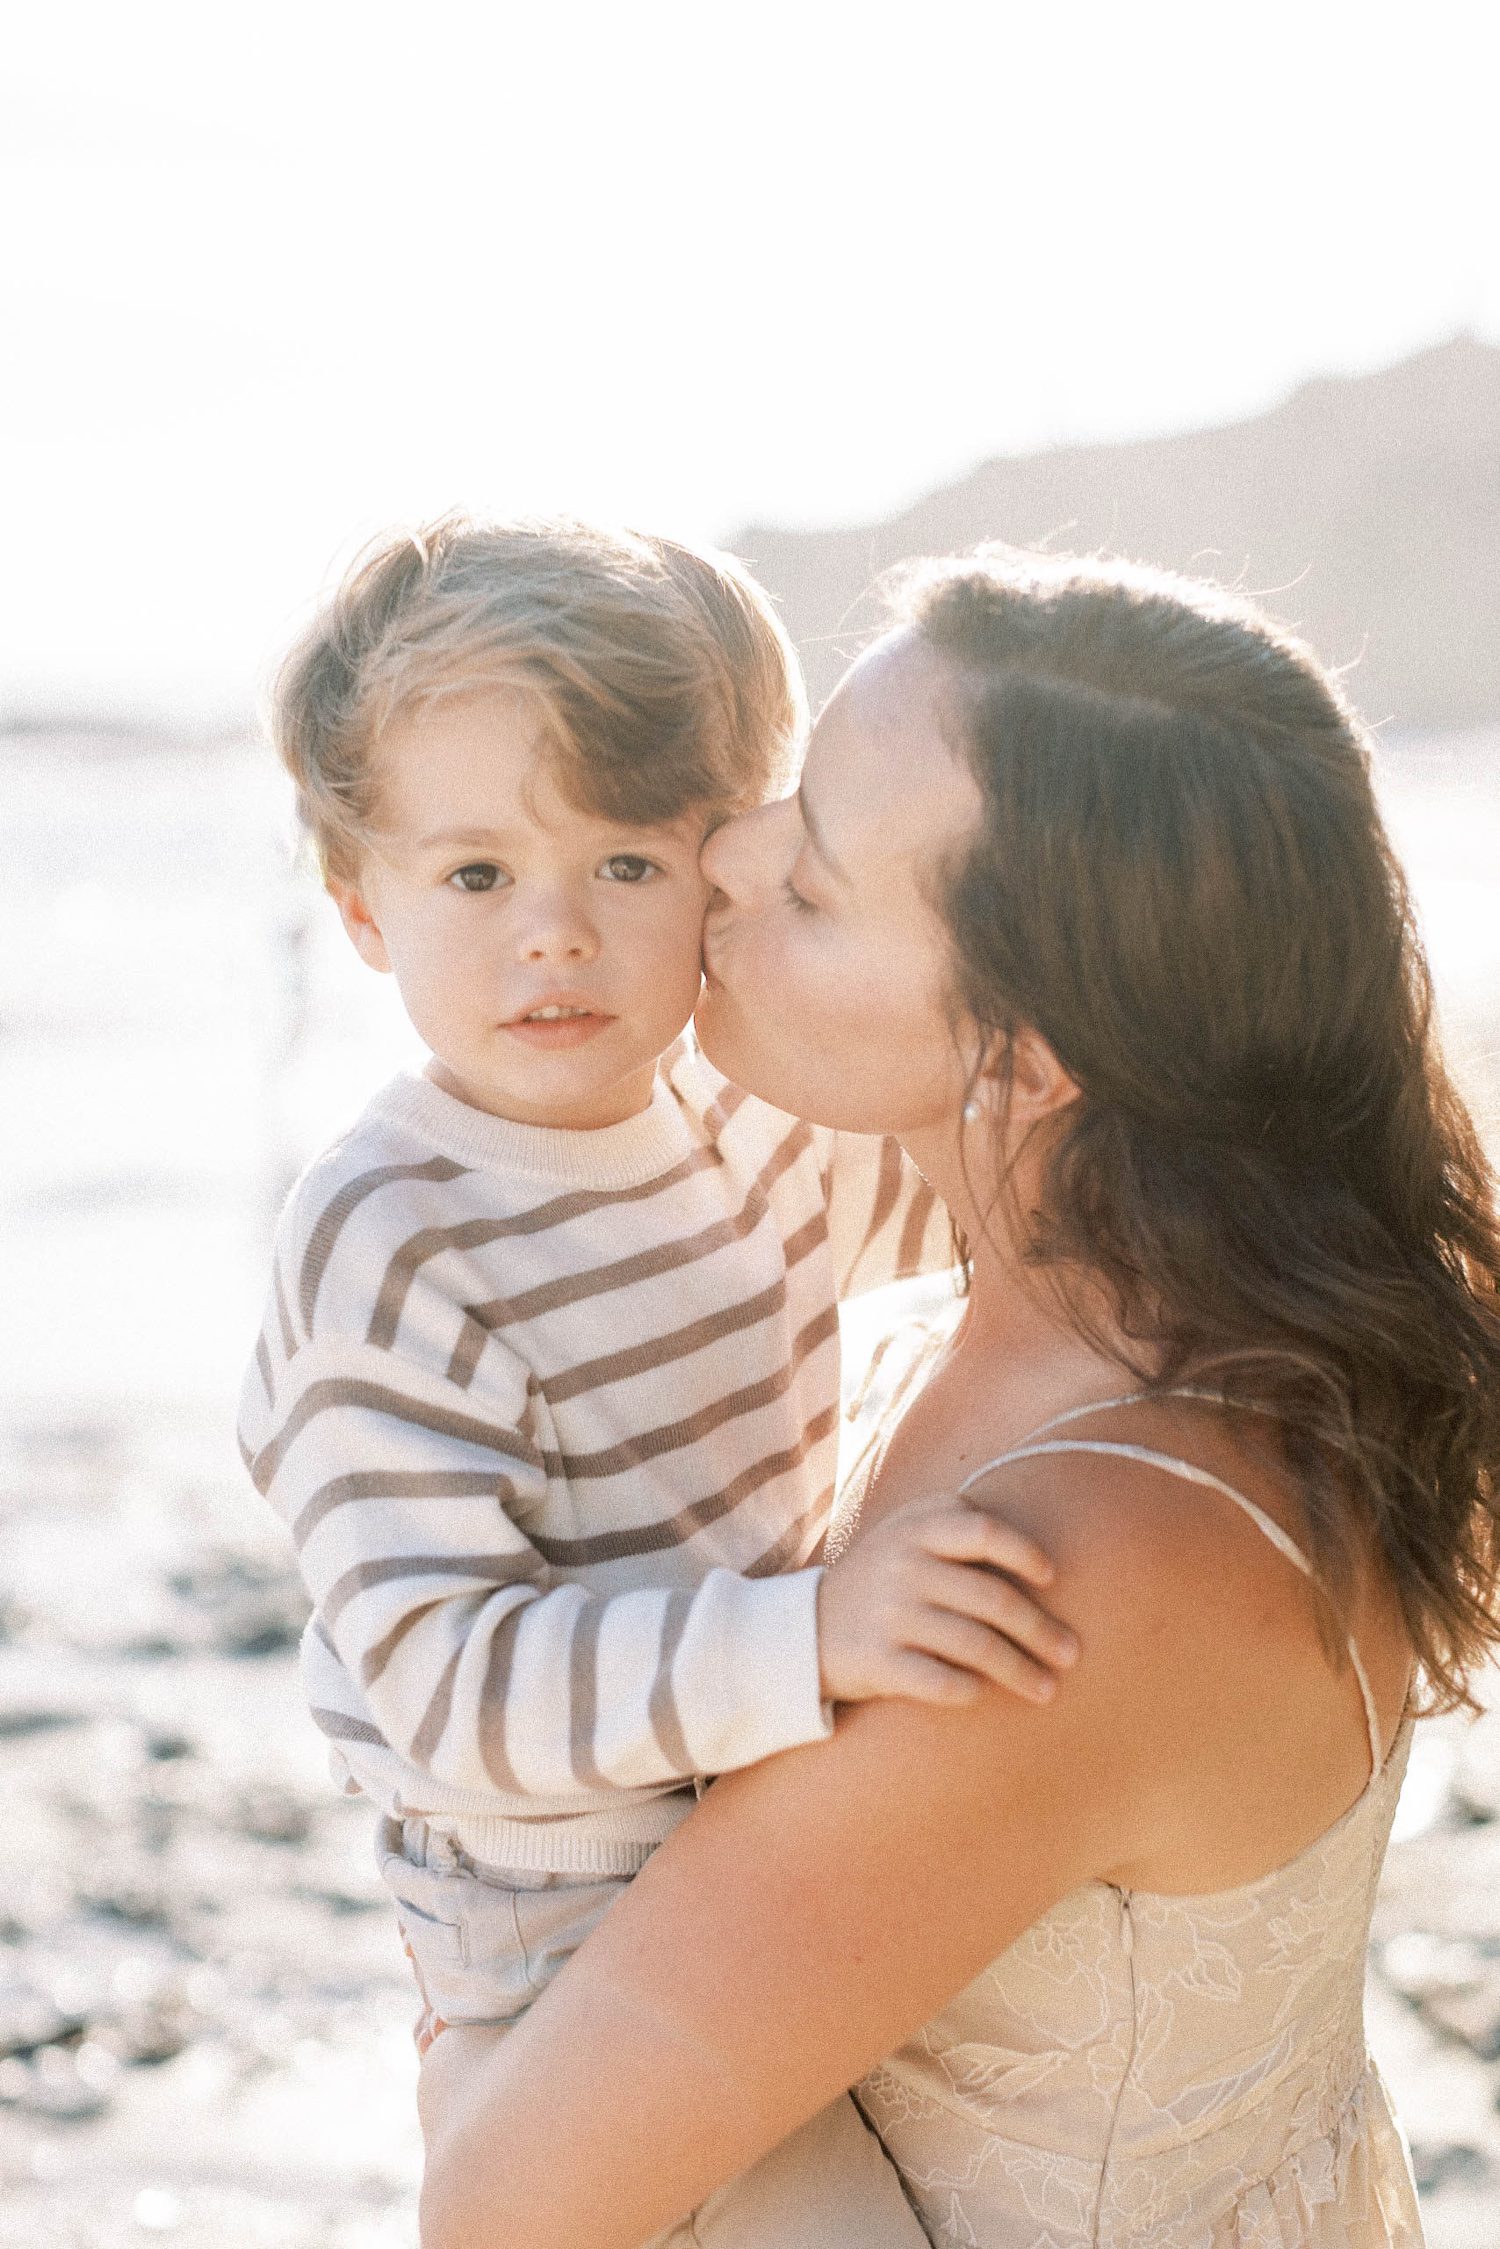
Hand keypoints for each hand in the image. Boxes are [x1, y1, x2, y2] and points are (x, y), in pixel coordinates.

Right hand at [816, 1496, 1076, 1707]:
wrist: (803, 1628)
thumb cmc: (880, 1577)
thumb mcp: (905, 1532)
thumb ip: (956, 1523)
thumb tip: (1036, 1547)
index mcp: (915, 1529)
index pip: (984, 1532)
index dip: (1025, 1553)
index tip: (1051, 1578)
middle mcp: (903, 1567)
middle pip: (994, 1600)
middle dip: (1041, 1631)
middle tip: (1072, 1653)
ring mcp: (889, 1616)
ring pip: (977, 1647)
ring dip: (1021, 1672)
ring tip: (1048, 1689)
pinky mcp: (878, 1663)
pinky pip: (942, 1683)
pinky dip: (972, 1691)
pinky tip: (987, 1697)